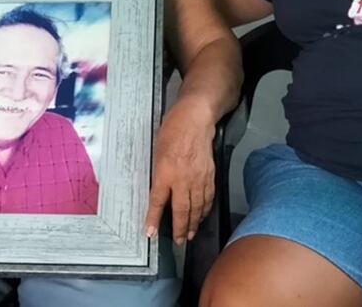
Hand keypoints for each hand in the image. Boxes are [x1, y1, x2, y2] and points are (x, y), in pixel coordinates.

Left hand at [144, 98, 216, 243]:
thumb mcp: (157, 150)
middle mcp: (183, 179)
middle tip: (179, 241)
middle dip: (180, 228)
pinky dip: (205, 210)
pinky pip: (208, 197)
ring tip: (190, 234)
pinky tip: (202, 215)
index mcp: (166, 172)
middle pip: (182, 210)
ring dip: (194, 223)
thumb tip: (158, 188)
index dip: (154, 219)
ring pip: (197, 207)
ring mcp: (199, 178)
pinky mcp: (210, 175)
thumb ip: (158, 172)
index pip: (158, 201)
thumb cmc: (172, 130)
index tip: (150, 233)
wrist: (196, 119)